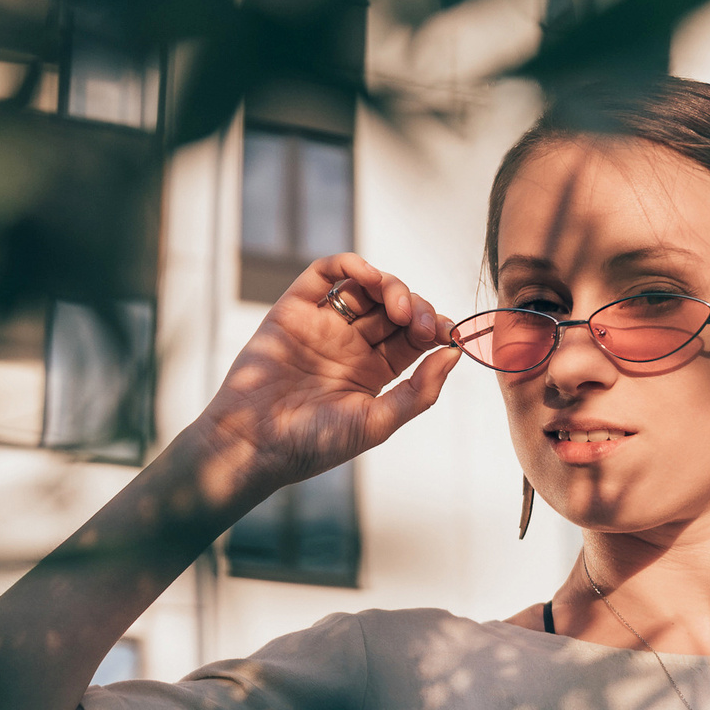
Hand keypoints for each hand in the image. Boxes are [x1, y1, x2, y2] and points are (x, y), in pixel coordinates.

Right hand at [187, 254, 461, 501]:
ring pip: (366, 287)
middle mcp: (350, 345)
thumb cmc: (312, 443)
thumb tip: (456, 352)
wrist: (253, 444)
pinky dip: (349, 265)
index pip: (414, 337)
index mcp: (374, 372)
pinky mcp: (293, 310)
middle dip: (416, 308)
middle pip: (395, 307)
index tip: (446, 334)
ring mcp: (323, 325)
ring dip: (390, 285)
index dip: (435, 327)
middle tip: (418, 324)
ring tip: (397, 307)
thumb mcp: (377, 423)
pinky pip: (324, 275)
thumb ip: (420, 391)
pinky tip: (367, 275)